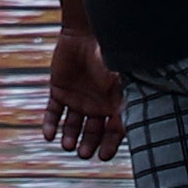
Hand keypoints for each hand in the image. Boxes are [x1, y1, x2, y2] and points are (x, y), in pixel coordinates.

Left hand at [43, 26, 125, 160]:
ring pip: (73, 126)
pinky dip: (50, 124)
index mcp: (114, 103)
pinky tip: (48, 135)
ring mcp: (77, 99)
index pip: (115, 130)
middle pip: (92, 132)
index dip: (110, 144)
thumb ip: (127, 99)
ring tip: (67, 145)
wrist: (84, 32)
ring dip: (70, 137)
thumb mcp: (120, 79)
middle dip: (89, 144)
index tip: (105, 156)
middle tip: (84, 154)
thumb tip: (138, 121)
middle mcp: (96, 105)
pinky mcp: (59, 91)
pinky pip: (53, 112)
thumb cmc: (107, 54)